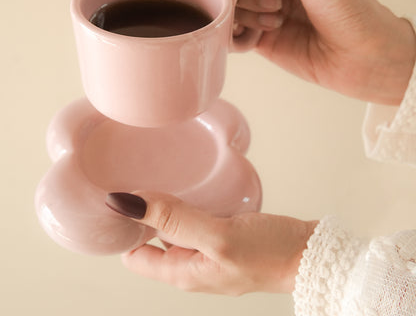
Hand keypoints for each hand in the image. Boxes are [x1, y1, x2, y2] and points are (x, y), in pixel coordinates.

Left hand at [106, 192, 317, 294]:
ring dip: (164, 206)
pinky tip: (188, 186)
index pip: (134, 254)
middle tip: (135, 178)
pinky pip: (193, 220)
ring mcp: (205, 250)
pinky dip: (186, 204)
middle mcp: (189, 264)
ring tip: (157, 177)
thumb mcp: (218, 236)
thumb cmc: (268, 253)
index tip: (118, 197)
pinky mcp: (220, 236)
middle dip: (141, 213)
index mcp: (182, 272)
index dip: (123, 228)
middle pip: (151, 239)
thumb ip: (174, 220)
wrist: (308, 252)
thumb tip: (127, 203)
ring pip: (172, 227)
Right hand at [207, 0, 415, 104]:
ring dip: (249, 13)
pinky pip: (234, 34)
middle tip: (275, 3)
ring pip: (233, 6)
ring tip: (278, 22)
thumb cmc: (350, 12)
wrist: (362, 58)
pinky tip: (258, 36)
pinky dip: (236, 34)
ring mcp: (267, 15)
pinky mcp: (262, 42)